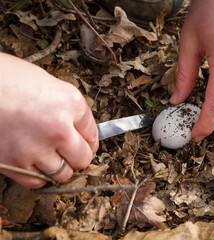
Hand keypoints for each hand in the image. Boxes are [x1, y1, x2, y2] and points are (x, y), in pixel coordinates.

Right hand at [0, 53, 98, 187]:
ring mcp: (34, 149)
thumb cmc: (6, 78)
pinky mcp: (11, 163)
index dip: (91, 140)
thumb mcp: (48, 83)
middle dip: (79, 156)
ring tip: (50, 156)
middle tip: (71, 152)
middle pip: (82, 159)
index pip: (93, 133)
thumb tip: (80, 130)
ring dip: (59, 167)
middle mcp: (57, 128)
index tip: (86, 143)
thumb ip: (68, 108)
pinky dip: (39, 175)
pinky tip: (34, 163)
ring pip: (62, 174)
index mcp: (69, 103)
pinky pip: (36, 181)